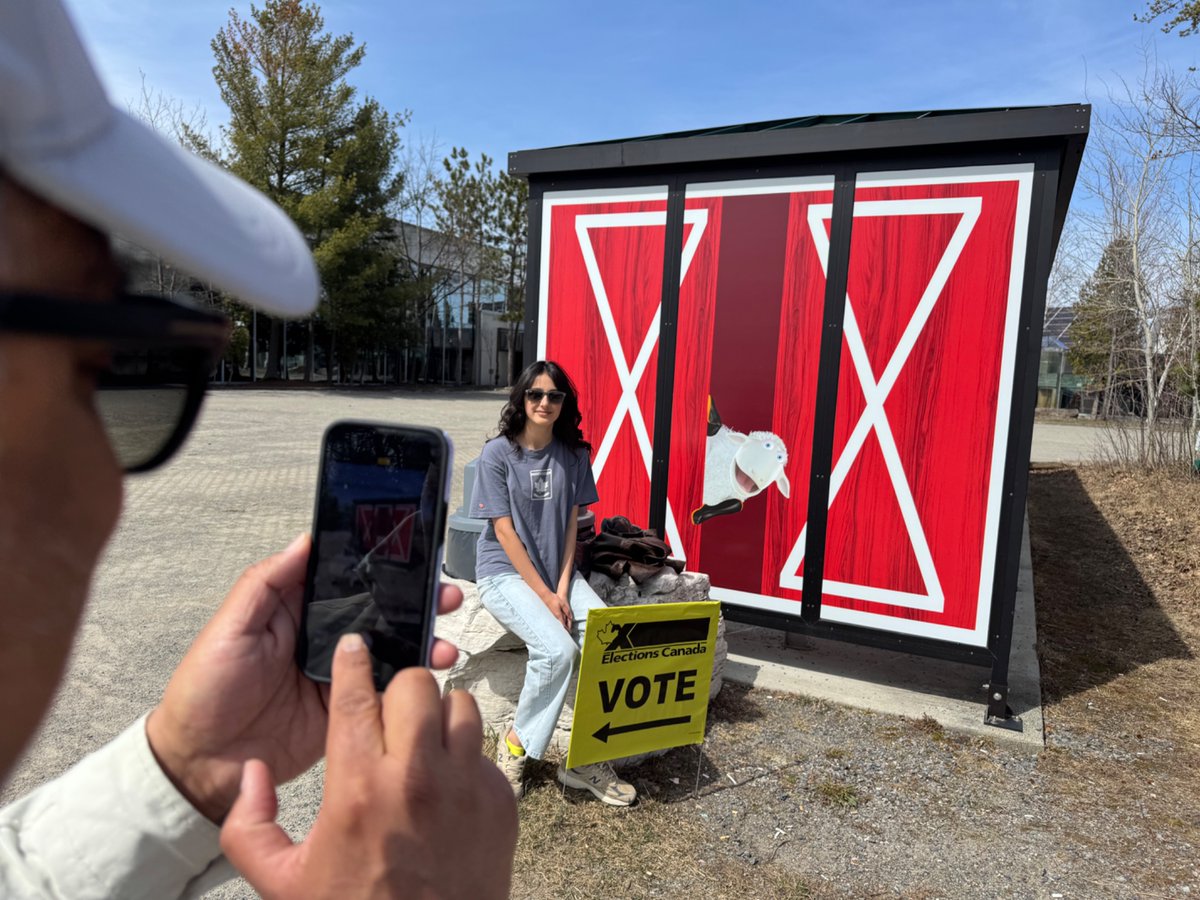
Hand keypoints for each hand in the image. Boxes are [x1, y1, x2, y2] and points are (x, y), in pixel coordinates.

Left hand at [146, 534, 464, 822]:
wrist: (199, 766)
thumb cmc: (204, 692)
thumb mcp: (230, 629)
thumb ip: (266, 583)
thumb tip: (304, 540)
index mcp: (296, 611)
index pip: (345, 579)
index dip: (380, 566)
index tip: (413, 555)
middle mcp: (323, 639)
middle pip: (379, 612)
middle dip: (415, 601)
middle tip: (444, 596)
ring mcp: (339, 676)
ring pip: (391, 649)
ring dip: (422, 640)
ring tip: (445, 640)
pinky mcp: (348, 711)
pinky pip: (385, 692)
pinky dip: (411, 684)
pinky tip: (430, 676)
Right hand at [221, 635, 516, 898]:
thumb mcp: (280, 882)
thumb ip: (248, 825)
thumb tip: (253, 772)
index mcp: (358, 789)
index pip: (357, 695)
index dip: (352, 662)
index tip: (354, 647)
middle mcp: (416, 779)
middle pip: (416, 685)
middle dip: (399, 690)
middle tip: (389, 712)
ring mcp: (465, 788)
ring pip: (461, 707)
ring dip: (440, 717)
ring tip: (423, 743)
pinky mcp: (500, 802)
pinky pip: (485, 752)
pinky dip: (465, 758)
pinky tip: (446, 785)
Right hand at [541, 588, 571, 630]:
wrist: (545, 596)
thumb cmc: (554, 599)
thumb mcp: (562, 604)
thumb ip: (567, 611)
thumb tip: (570, 617)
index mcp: (558, 614)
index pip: (563, 624)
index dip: (566, 628)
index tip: (569, 632)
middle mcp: (554, 616)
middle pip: (560, 624)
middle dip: (564, 629)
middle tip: (567, 633)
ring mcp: (552, 615)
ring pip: (557, 622)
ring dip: (561, 625)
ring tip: (564, 629)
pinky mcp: (550, 612)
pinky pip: (555, 619)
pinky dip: (558, 621)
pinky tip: (559, 622)